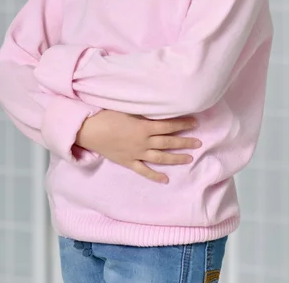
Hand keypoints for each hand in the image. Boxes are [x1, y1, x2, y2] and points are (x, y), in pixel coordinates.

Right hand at [76, 110, 200, 183]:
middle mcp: (143, 142)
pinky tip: (166, 179)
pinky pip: (144, 171)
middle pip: (168, 142)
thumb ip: (144, 113)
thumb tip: (158, 111)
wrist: (89, 130)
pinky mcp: (128, 162)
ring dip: (175, 158)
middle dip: (184, 142)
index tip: (195, 122)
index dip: (182, 124)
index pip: (168, 126)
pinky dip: (155, 176)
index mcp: (144, 127)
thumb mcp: (128, 109)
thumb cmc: (107, 115)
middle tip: (198, 142)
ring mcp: (136, 154)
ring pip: (160, 158)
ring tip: (189, 158)